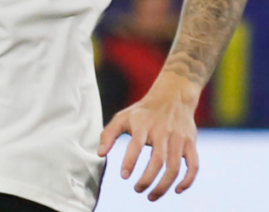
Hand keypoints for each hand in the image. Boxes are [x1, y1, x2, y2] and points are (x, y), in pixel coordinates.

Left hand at [98, 75, 199, 200]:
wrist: (172, 97)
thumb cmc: (142, 112)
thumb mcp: (122, 117)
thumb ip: (108, 134)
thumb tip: (100, 154)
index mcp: (143, 125)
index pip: (136, 145)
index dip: (130, 162)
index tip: (124, 176)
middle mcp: (162, 132)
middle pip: (157, 160)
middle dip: (147, 179)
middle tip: (137, 190)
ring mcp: (178, 138)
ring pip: (174, 166)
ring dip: (164, 185)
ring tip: (152, 196)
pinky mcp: (191, 143)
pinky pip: (193, 165)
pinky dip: (188, 180)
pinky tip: (177, 190)